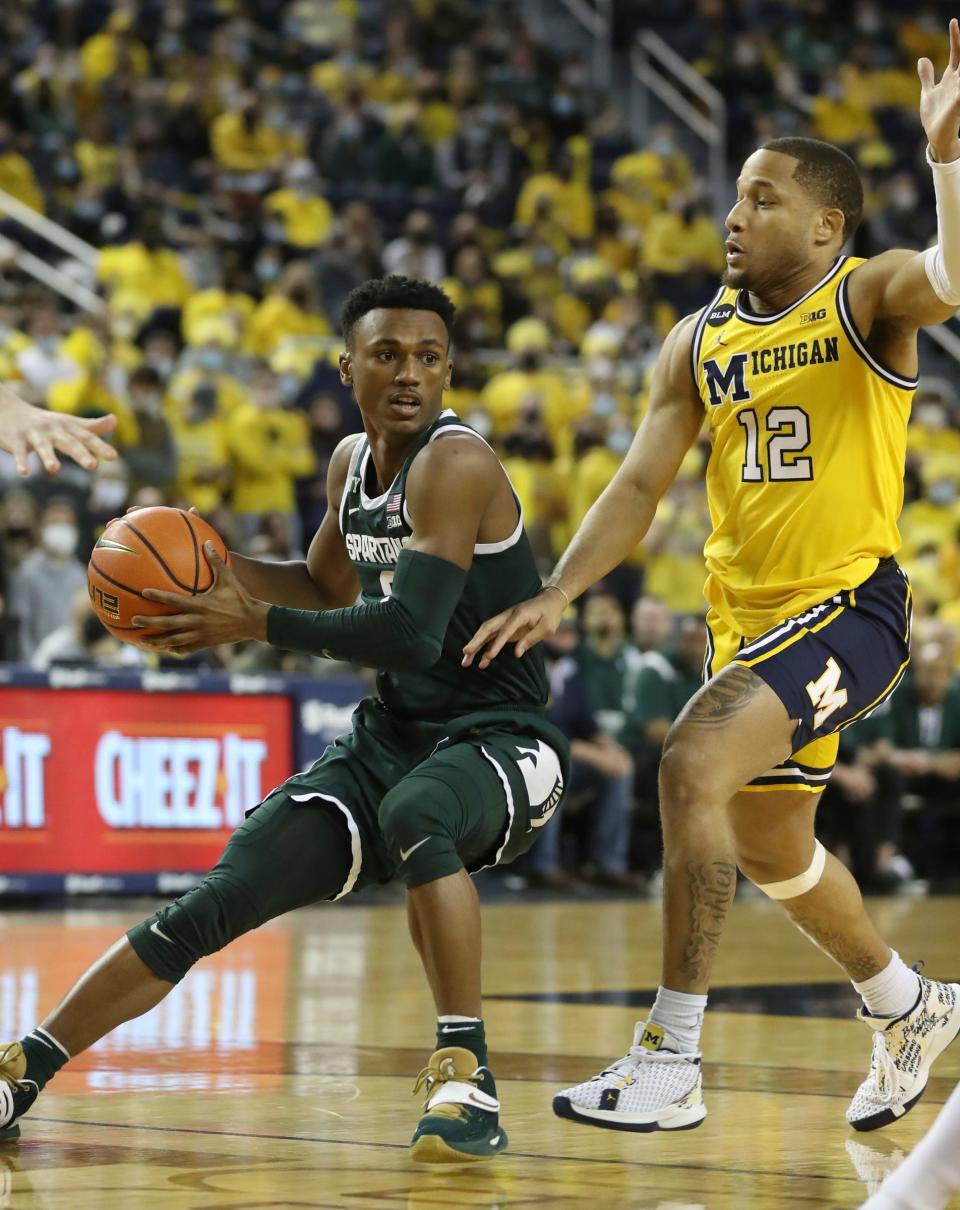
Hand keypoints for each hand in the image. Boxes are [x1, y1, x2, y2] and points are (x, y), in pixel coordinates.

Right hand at [0, 388, 117, 474]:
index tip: (113, 457)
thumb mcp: (69, 423)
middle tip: (92, 465)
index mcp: (67, 427)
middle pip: (68, 442)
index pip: (86, 438)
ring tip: (54, 469)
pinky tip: (24, 472)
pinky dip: (21, 461)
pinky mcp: (16, 440)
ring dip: (48, 457)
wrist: (9, 410)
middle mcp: (53, 430)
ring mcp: (33, 435)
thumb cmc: (45, 422)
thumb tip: (115, 420)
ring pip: (42, 446)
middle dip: (80, 453)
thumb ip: (92, 426)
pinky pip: (18, 452)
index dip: (100, 446)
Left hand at [132, 542, 268, 652]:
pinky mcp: (205, 643)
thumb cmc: (240, 598)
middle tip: (134, 620)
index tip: (144, 592)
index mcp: (200, 605)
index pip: (175, 600)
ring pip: (174, 640)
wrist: (253, 622)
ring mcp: (200, 634)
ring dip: (157, 640)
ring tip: (142, 641)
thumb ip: (216, 561)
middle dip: (150, 623)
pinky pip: (186, 648)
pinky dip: (174, 648)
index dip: (158, 596)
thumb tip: (208, 542)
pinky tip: (165, 648)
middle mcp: (197, 621)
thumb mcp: (228, 579)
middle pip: (168, 624)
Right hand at [462, 585, 566, 669]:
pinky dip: (485, 648)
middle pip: (488, 628)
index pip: (505, 631)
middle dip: (475, 641)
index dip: (497, 644)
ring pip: (486, 632)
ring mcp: (505, 621)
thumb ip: (531, 639)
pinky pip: (492, 637)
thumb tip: (517, 653)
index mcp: (519, 615)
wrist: (550, 600)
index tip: (490, 656)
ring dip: (475, 646)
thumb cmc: (550, 614)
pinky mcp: (505, 627)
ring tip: (465, 661)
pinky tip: (481, 661)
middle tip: (465, 653)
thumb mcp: (547, 628)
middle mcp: (508, 616)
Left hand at [919, 18, 959, 162]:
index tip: (953, 21)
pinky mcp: (958, 103)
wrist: (936, 137)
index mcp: (951, 77)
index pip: (956, 53)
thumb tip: (922, 59)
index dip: (955, 37)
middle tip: (955, 23)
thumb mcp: (928, 93)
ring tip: (958, 41)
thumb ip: (927, 76)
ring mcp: (959, 91)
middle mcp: (958, 81)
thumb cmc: (935, 116)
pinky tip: (958, 78)